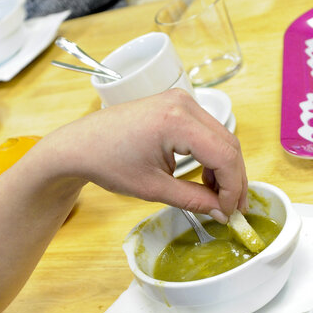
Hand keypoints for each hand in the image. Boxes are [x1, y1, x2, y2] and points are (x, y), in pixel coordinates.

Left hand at [42, 88, 246, 220]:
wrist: (79, 145)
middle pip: (228, 143)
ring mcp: (180, 100)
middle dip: (233, 178)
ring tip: (216, 196)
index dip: (233, 187)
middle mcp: (183, 103)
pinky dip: (210, 154)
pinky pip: (206, 130)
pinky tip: (203, 177)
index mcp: (176, 122)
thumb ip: (192, 199)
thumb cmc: (107, 162)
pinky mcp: (175, 104)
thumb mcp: (152, 188)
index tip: (230, 212)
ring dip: (224, 167)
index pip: (225, 155)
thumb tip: (222, 211)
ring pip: (221, 136)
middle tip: (232, 208)